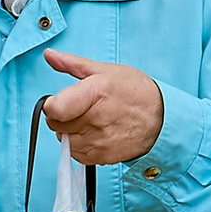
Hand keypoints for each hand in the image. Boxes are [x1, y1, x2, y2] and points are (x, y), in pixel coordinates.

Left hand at [41, 50, 164, 165]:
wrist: (161, 118)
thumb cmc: (135, 92)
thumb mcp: (105, 70)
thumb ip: (72, 63)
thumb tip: (49, 54)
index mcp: (95, 92)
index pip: (53, 108)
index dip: (52, 103)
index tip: (60, 100)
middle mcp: (96, 119)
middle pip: (55, 124)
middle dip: (61, 115)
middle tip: (79, 108)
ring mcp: (99, 141)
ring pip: (63, 139)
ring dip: (70, 131)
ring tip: (88, 120)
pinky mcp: (101, 156)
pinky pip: (75, 153)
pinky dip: (79, 144)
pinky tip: (93, 133)